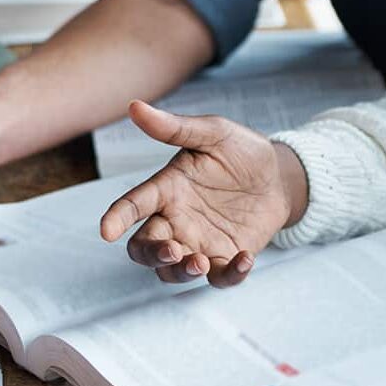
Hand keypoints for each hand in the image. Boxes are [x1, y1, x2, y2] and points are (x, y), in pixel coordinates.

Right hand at [98, 102, 306, 286]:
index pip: (134, 204)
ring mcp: (199, 242)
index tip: (106, 231)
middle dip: (151, 254)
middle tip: (172, 251)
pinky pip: (220, 278)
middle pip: (144, 247)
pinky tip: (245, 259)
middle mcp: (176, 219)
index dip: (117, 217)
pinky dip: (230, 276)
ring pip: (173, 271)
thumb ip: (175, 128)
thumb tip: (135, 107)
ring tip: (200, 263)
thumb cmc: (240, 151)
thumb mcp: (213, 133)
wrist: (280, 175)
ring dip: (180, 272)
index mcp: (167, 188)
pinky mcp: (226, 258)